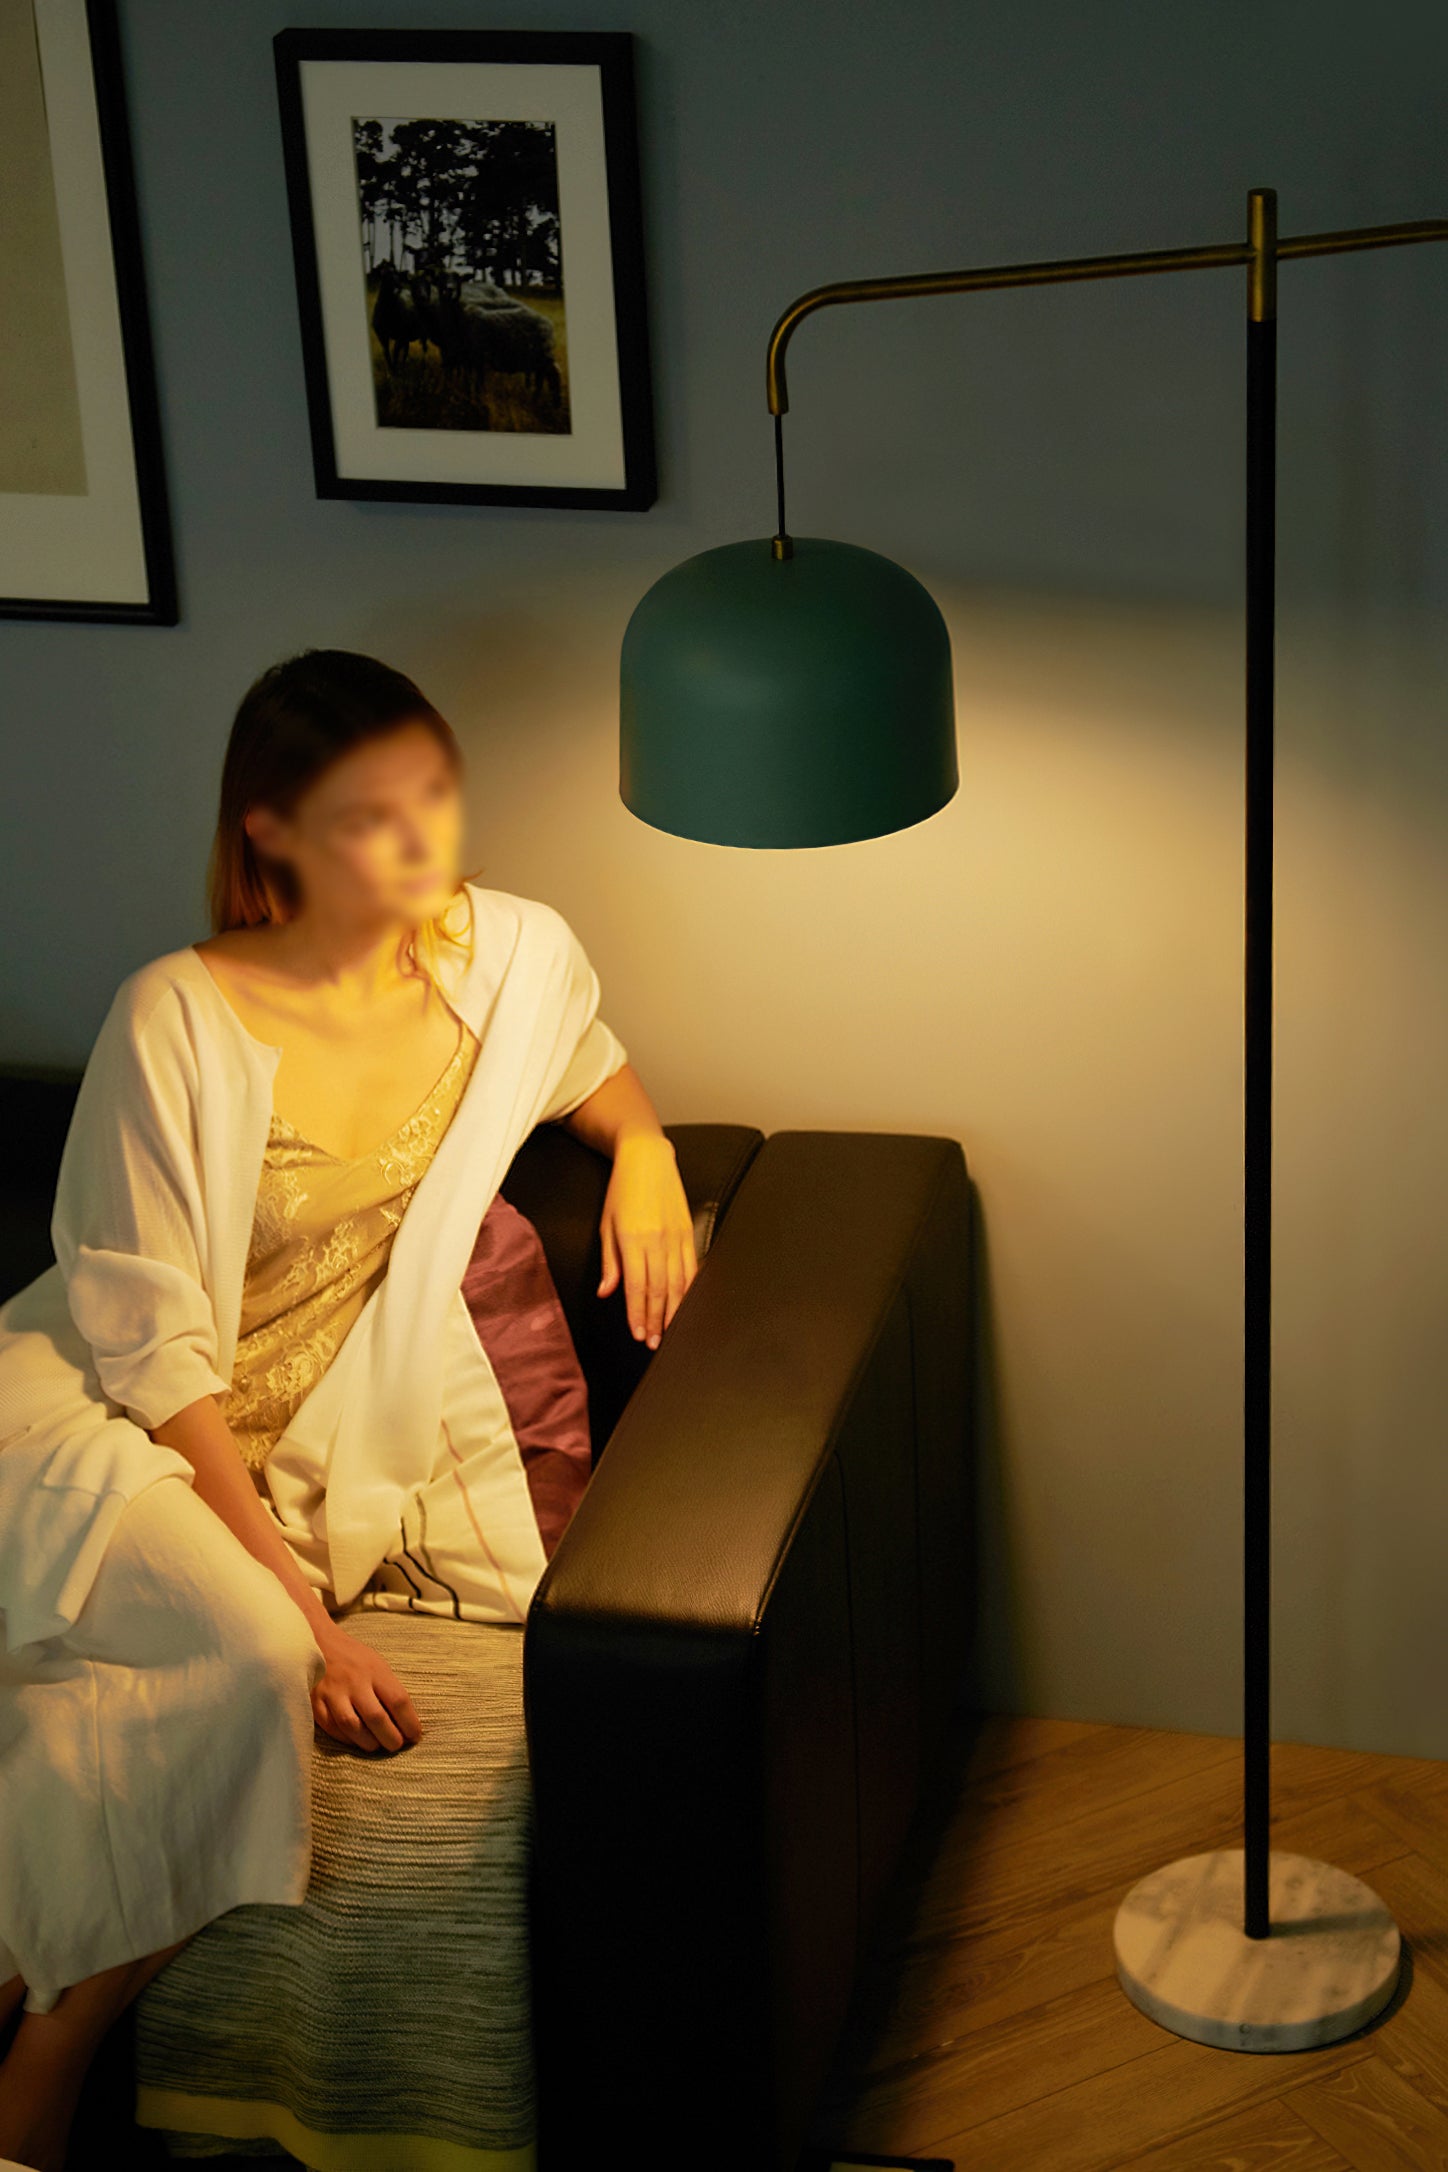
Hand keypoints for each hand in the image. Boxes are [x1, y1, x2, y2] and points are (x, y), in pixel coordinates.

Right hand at [311, 1622, 423, 1753]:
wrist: (318, 1641)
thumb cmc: (354, 1657)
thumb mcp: (377, 1665)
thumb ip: (389, 1690)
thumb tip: (406, 1722)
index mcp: (375, 1671)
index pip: (398, 1701)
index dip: (410, 1723)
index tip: (415, 1736)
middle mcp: (354, 1682)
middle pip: (376, 1718)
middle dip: (391, 1738)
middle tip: (397, 1746)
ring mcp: (333, 1693)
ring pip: (353, 1727)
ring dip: (369, 1743)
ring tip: (377, 1745)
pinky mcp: (315, 1702)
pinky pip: (332, 1728)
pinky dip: (346, 1739)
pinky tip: (355, 1740)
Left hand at [598, 1132, 698, 1349]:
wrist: (647, 1159)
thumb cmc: (622, 1190)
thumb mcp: (606, 1225)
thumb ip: (610, 1262)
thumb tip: (607, 1292)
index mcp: (633, 1239)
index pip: (638, 1287)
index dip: (639, 1314)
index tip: (638, 1334)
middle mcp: (657, 1240)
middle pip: (660, 1290)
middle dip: (657, 1320)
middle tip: (654, 1342)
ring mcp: (676, 1236)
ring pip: (679, 1283)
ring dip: (675, 1310)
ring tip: (670, 1331)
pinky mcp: (688, 1231)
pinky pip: (692, 1267)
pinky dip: (690, 1289)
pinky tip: (687, 1304)